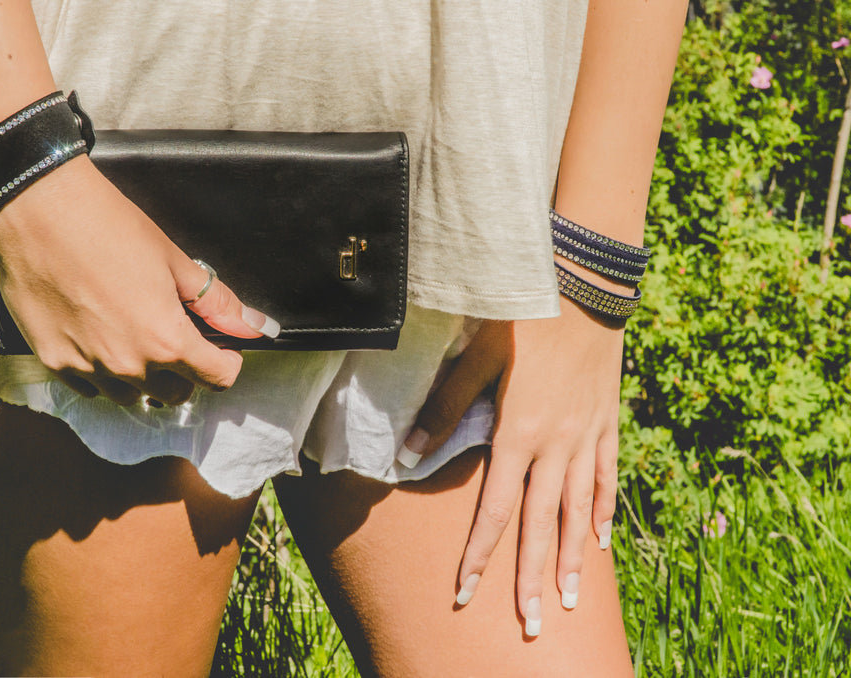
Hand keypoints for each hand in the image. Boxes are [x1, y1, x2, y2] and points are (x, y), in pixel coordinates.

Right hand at [0, 155, 278, 405]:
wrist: (39, 209)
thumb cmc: (106, 226)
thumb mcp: (174, 260)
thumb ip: (215, 302)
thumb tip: (251, 324)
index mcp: (167, 340)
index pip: (217, 378)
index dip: (227, 362)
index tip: (222, 349)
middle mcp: (129, 365)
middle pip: (175, 394)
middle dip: (185, 371)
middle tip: (175, 337)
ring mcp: (89, 368)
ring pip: (132, 395)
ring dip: (142, 377)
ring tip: (134, 337)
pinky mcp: (54, 361)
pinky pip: (90, 387)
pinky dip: (102, 373)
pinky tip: (100, 339)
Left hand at [399, 302, 621, 635]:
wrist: (586, 288)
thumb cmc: (524, 320)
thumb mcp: (476, 359)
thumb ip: (443, 409)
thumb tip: (406, 453)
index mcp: (517, 435)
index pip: (494, 512)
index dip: (479, 557)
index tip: (465, 593)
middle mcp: (554, 447)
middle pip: (539, 526)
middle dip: (530, 578)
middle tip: (530, 625)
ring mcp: (586, 439)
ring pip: (578, 512)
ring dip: (569, 559)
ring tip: (564, 599)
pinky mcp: (607, 424)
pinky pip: (607, 479)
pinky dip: (603, 513)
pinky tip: (600, 543)